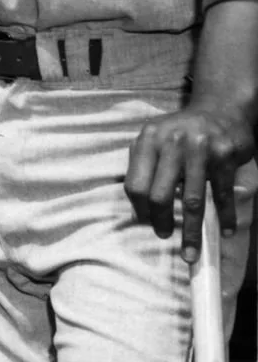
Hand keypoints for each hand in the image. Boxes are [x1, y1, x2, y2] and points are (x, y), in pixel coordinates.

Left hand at [125, 99, 254, 262]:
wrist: (221, 109)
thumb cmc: (181, 130)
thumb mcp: (154, 138)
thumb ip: (143, 164)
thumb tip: (137, 205)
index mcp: (148, 140)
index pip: (135, 183)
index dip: (138, 208)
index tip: (144, 222)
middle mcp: (171, 144)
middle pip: (160, 195)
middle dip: (160, 222)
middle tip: (164, 237)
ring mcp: (199, 150)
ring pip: (192, 201)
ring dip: (191, 232)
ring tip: (189, 253)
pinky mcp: (225, 157)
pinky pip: (222, 195)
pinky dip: (224, 217)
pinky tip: (225, 231)